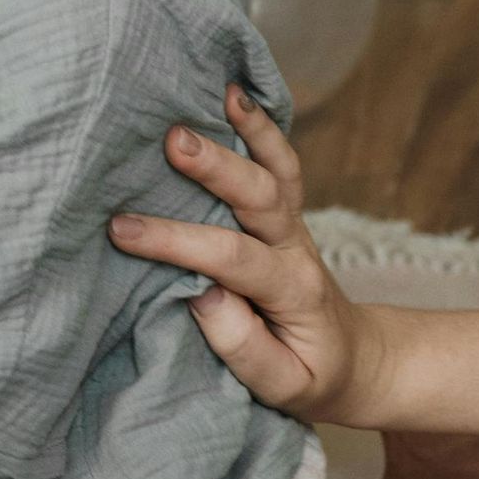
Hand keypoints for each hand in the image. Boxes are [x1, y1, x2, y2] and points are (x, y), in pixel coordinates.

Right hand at [108, 82, 374, 421]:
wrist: (355, 357)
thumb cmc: (310, 374)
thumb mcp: (284, 387)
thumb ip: (244, 348)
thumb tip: (203, 294)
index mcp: (291, 289)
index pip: (232, 257)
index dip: (179, 242)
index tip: (123, 231)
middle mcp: (294, 245)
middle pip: (262, 196)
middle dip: (218, 167)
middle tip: (174, 140)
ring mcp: (292, 223)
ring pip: (277, 169)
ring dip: (250, 130)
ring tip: (221, 94)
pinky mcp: (285, 211)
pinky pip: (281, 162)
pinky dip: (263, 124)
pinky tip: (236, 92)